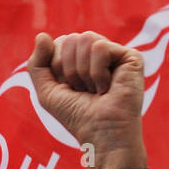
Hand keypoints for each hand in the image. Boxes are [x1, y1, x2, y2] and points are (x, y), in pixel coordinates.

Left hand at [27, 31, 147, 168]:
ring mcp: (115, 53)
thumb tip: (42, 35)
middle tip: (84, 90)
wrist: (100, 133)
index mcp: (80, 58)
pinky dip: (98, 72)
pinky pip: (100, 47)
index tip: (70, 89)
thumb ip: (37, 64)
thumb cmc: (77, 116)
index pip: (58, 43)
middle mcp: (97, 52)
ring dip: (83, 72)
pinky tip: (108, 87)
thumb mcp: (47, 91)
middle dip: (70, 70)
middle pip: (70, 40)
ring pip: (84, 39)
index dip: (57, 68)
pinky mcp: (131, 57)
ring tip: (96, 90)